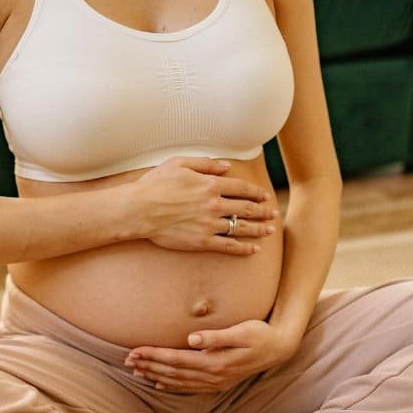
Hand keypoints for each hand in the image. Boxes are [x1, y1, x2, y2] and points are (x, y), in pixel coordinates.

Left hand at [124, 320, 297, 392]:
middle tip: (126, 360)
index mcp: (215, 362)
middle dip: (148, 366)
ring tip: (136, 371)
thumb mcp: (242, 331)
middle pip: (173, 372)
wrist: (279, 349)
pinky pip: (189, 387)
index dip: (154, 356)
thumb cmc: (260, 334)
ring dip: (155, 375)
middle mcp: (213, 376)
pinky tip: (159, 382)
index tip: (134, 351)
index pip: (176, 359)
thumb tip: (193, 338)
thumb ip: (216, 336)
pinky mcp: (218, 382)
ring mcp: (216, 382)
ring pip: (178, 381)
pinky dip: (172, 385)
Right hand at [129, 156, 277, 255]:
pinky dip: (243, 248)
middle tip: (273, 213)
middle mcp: (214, 204)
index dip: (256, 193)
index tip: (265, 196)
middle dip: (263, 211)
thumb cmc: (155, 184)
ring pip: (241, 227)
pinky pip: (228, 246)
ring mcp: (210, 224)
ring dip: (258, 229)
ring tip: (269, 230)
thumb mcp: (180, 163)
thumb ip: (206, 164)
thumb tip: (226, 167)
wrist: (139, 209)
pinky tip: (253, 249)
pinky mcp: (202, 241)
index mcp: (210, 184)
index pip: (242, 189)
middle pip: (246, 208)